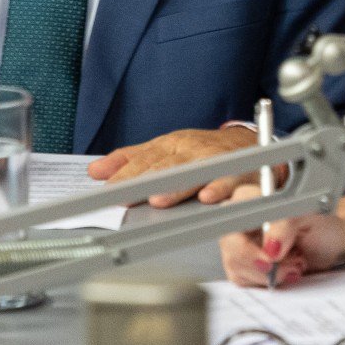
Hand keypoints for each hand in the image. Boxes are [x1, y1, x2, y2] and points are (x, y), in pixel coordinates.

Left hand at [85, 124, 261, 207]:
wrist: (250, 145)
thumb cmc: (202, 151)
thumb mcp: (165, 151)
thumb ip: (131, 160)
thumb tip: (95, 171)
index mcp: (172, 144)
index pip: (145, 159)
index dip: (127, 174)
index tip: (108, 189)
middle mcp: (193, 150)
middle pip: (167, 165)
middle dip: (146, 180)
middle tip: (125, 196)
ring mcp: (217, 160)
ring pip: (195, 172)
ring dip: (178, 186)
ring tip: (159, 200)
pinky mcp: (241, 171)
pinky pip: (231, 179)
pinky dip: (220, 188)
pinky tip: (207, 197)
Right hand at [218, 185, 344, 288]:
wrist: (332, 244)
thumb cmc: (323, 224)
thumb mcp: (311, 216)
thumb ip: (287, 224)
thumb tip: (270, 247)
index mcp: (253, 198)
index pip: (232, 214)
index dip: (246, 240)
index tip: (271, 258)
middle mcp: (242, 218)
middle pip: (230, 245)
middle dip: (259, 263)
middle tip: (286, 267)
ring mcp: (241, 242)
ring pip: (236, 265)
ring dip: (268, 274)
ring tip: (294, 264)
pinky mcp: (245, 263)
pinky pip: (244, 279)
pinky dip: (267, 281)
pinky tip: (287, 271)